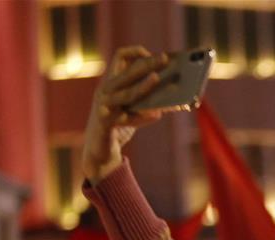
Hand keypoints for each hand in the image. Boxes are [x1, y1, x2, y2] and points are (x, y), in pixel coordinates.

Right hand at [82, 46, 168, 182]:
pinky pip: (125, 118)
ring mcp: (103, 106)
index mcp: (112, 83)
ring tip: (158, 79)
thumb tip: (174, 94)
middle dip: (147, 63)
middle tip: (164, 59)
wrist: (100, 152)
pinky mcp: (105, 122)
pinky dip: (141, 117)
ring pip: (127, 92)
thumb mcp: (134, 110)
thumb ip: (148, 101)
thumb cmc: (119, 127)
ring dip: (143, 86)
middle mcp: (105, 91)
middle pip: (127, 71)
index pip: (120, 57)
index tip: (151, 53)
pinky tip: (156, 115)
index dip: (135, 51)